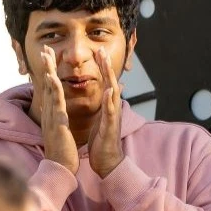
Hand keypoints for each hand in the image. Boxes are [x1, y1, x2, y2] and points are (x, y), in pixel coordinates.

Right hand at [33, 46, 81, 174]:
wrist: (60, 168)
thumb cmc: (62, 151)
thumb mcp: (60, 130)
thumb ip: (57, 118)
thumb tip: (56, 110)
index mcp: (52, 113)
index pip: (51, 89)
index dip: (50, 72)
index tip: (49, 57)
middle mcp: (49, 113)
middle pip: (47, 84)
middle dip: (46, 66)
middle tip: (45, 48)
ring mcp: (52, 117)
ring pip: (50, 90)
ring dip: (48, 71)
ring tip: (46, 55)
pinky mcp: (57, 123)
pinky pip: (56, 103)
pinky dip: (54, 89)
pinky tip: (52, 78)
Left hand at [86, 47, 124, 177]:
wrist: (107, 162)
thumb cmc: (103, 141)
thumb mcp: (103, 118)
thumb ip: (106, 103)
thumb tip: (112, 89)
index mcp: (107, 106)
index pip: (105, 82)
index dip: (102, 66)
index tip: (97, 51)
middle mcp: (113, 108)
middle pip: (110, 81)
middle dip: (106, 65)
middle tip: (101, 49)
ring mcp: (113, 116)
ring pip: (112, 92)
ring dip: (109, 76)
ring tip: (105, 62)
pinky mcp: (111, 126)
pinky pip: (110, 111)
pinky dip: (110, 100)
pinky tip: (110, 90)